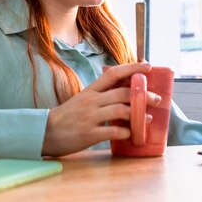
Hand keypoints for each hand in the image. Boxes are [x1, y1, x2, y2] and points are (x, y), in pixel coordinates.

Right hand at [42, 62, 161, 156]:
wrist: (44, 132)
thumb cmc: (67, 116)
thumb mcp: (82, 99)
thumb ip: (100, 94)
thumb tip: (123, 89)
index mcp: (91, 91)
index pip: (113, 74)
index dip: (132, 68)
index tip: (148, 66)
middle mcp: (91, 101)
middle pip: (122, 93)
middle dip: (143, 95)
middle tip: (157, 99)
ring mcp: (90, 118)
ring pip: (120, 110)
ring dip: (138, 114)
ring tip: (147, 118)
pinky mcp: (89, 134)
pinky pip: (113, 132)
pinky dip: (125, 132)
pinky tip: (131, 134)